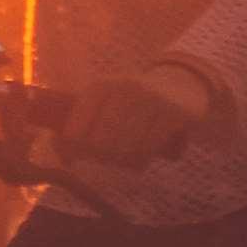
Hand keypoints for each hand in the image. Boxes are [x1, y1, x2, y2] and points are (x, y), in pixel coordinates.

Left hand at [59, 64, 210, 166]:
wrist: (181, 86)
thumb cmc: (131, 104)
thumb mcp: (103, 105)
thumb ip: (77, 128)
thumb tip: (64, 159)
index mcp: (100, 86)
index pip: (74, 132)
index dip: (75, 150)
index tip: (82, 153)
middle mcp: (124, 87)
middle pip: (100, 143)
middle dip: (102, 156)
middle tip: (109, 156)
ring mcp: (151, 98)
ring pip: (124, 149)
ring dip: (123, 160)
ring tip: (126, 155)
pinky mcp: (173, 112)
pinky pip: (148, 150)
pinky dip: (142, 158)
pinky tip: (144, 153)